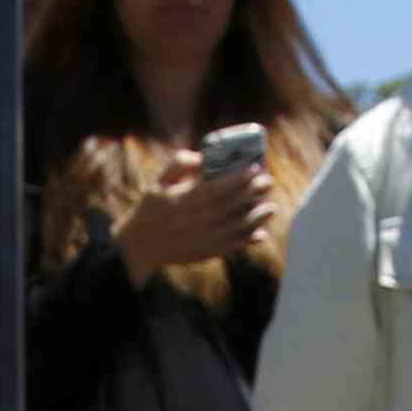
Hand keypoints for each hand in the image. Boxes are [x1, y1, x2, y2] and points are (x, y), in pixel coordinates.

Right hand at [113, 148, 270, 282]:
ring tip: (271, 207)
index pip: (216, 188)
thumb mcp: (158, 182)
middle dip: (252, 194)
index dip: (237, 179)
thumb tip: (202, 157)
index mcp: (183, 200)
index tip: (254, 169)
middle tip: (268, 183)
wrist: (140, 246)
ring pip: (234, 228)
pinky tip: (260, 233)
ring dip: (255, 218)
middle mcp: (195, 220)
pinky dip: (246, 241)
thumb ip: (178, 165)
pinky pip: (230, 246)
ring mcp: (201, 238)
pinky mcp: (205, 253)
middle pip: (230, 206)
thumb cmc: (151, 208)